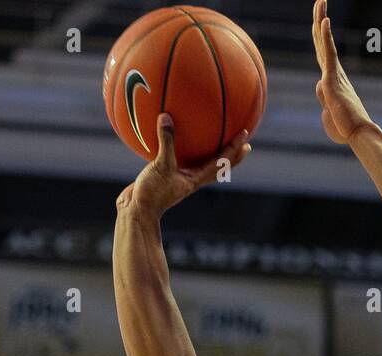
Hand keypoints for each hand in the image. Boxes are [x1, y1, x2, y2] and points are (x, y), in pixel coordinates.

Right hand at [116, 113, 250, 215]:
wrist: (136, 212)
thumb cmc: (151, 194)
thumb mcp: (160, 166)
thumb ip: (165, 142)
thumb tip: (166, 116)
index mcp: (196, 179)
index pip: (221, 163)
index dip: (233, 149)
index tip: (245, 136)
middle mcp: (191, 179)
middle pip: (218, 167)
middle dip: (232, 156)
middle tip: (245, 144)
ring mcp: (179, 179)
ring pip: (201, 164)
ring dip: (212, 154)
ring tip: (216, 139)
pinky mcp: (166, 176)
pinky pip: (179, 159)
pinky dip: (182, 149)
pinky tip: (174, 137)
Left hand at [312, 0, 374, 145]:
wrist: (357, 134)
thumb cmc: (345, 128)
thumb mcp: (329, 113)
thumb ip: (324, 98)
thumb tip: (321, 87)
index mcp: (332, 79)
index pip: (323, 52)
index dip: (320, 34)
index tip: (320, 18)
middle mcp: (334, 72)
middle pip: (323, 41)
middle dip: (320, 20)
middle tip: (320, 1)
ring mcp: (334, 73)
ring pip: (324, 42)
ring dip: (321, 20)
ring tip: (320, 1)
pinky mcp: (333, 78)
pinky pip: (329, 53)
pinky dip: (326, 36)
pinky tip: (324, 21)